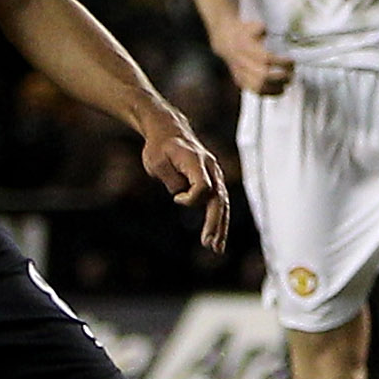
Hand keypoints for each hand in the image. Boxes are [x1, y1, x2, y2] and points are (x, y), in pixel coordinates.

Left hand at [142, 116, 231, 250]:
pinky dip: (218, 220)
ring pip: (222, 203)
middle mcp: (211, 168)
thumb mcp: (156, 162)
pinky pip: (219, 202)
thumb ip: (171, 180)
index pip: (204, 186)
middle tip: (209, 245)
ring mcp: (214, 174)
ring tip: (216, 248)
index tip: (176, 199)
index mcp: (197, 161)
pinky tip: (216, 237)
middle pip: (219, 199)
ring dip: (220, 226)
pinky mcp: (212, 180)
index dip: (191, 198)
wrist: (169, 130)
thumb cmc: (159, 146)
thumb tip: (183, 196)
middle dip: (215, 223)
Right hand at [211, 13, 291, 96]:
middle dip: (281, 76)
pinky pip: (256, 92)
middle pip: (263, 76)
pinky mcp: (241, 81)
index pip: (266, 59)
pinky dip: (270, 93)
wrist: (226, 41)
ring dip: (277, 87)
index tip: (291, 61)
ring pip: (259, 87)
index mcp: (245, 47)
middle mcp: (242, 62)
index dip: (281, 62)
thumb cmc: (243, 33)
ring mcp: (240, 73)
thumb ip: (264, 30)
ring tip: (287, 82)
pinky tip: (280, 89)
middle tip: (291, 73)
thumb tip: (273, 32)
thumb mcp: (254, 26)